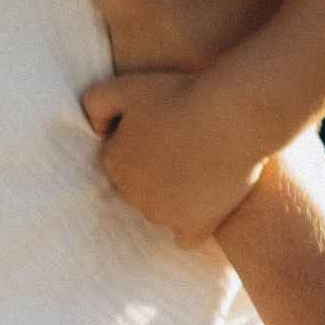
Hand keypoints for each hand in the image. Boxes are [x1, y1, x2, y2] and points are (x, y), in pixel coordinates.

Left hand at [77, 66, 272, 248]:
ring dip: (174, 195)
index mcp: (113, 162)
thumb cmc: (179, 95)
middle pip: (140, 186)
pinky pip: (184, 238)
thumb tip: (94, 128)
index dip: (141, 141)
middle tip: (184, 144)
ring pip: (161, 209)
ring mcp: (162, 214)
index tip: (164, 127)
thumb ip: (94, 103)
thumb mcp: (125, 86)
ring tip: (201, 164)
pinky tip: (203, 207)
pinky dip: (191, 226)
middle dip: (155, 171)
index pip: (120, 158)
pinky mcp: (195, 226)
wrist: (230, 115)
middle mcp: (131, 194)